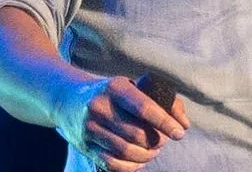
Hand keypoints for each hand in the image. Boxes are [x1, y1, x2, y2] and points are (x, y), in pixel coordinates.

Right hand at [51, 76, 189, 170]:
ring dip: (146, 155)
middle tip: (164, 140)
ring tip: (153, 150)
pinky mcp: (85, 146)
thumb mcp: (133, 87)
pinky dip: (131, 166)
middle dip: (157, 141)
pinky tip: (139, 160)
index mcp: (115, 87)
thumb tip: (184, 123)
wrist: (68, 99)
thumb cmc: (111, 94)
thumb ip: (163, 101)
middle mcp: (99, 106)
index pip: (144, 107)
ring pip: (126, 151)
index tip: (179, 132)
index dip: (165, 122)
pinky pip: (112, 164)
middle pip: (137, 134)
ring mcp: (89, 128)